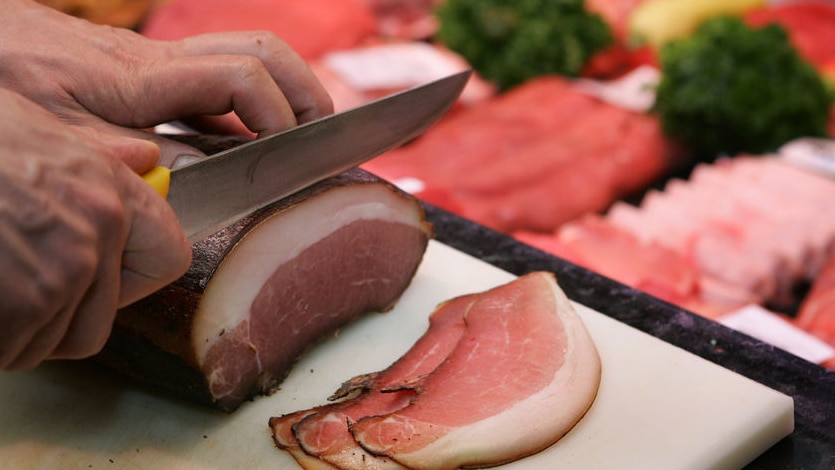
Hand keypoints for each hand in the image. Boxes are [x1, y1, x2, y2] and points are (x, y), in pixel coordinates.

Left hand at [0, 0, 332, 165]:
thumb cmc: (0, 83)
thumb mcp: (61, 138)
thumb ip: (131, 156)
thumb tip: (192, 171)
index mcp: (144, 77)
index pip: (242, 78)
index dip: (278, 114)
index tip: (284, 155)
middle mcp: (158, 60)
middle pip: (260, 50)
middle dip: (303, 90)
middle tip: (320, 134)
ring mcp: (152, 61)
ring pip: (242, 56)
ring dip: (281, 91)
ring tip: (297, 136)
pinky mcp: (140, 70)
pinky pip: (209, 79)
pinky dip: (241, 106)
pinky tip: (241, 141)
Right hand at [0, 88, 191, 369]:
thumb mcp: (38, 125)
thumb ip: (98, 157)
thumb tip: (145, 160)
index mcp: (109, 188)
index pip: (168, 257)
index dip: (134, 278)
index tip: (107, 280)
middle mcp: (98, 232)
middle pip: (99, 320)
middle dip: (56, 317)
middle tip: (14, 286)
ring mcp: (62, 272)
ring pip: (53, 341)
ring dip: (16, 329)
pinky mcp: (23, 306)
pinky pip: (14, 351)